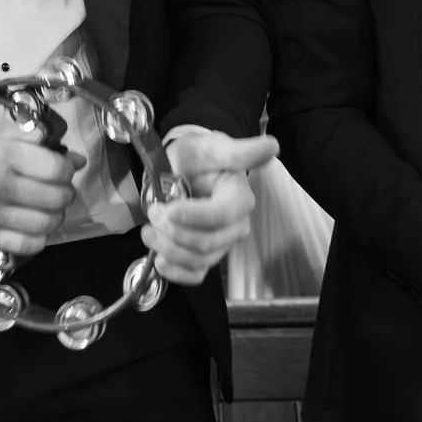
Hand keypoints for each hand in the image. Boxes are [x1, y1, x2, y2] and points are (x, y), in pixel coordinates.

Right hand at [0, 135, 77, 256]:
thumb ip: (38, 152)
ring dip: (56, 217)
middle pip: (56, 197)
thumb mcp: (0, 143)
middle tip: (60, 191)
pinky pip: (28, 244)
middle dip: (65, 194)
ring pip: (46, 223)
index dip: (68, 171)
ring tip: (49, 209)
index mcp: (4, 155)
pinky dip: (40, 238)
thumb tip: (77, 161)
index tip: (64, 171)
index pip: (56, 169)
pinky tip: (35, 227)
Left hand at [141, 131, 278, 284]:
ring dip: (168, 250)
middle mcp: (236, 225)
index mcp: (239, 198)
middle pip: (207, 243)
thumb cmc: (199, 158)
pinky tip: (160, 260)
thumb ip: (238, 151)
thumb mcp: (211, 148)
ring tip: (148, 231)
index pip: (222, 215)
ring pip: (198, 260)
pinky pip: (195, 275)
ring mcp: (222, 244)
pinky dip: (176, 273)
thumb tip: (273, 146)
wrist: (185, 169)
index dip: (194, 217)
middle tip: (152, 213)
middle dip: (174, 232)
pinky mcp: (207, 257)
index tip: (167, 210)